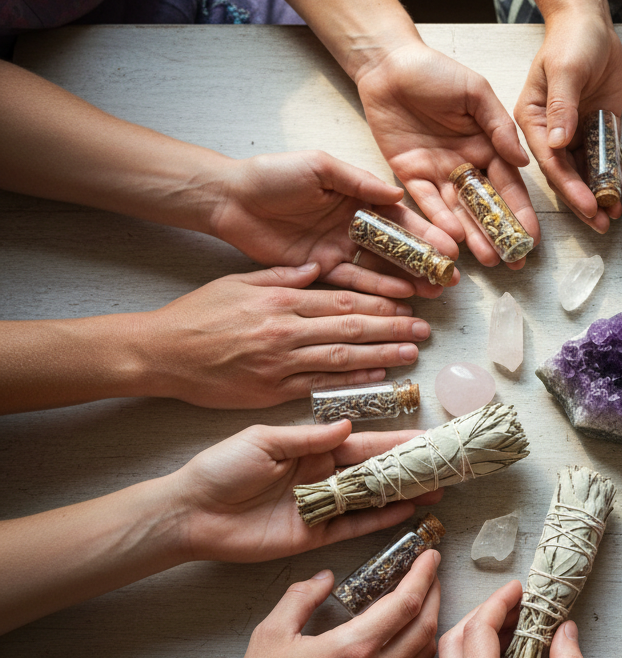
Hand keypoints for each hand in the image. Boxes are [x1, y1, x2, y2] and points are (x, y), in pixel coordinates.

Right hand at [140, 264, 427, 407]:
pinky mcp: (272, 390)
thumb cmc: (197, 316)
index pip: (341, 298)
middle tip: (424, 330)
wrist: (160, 353)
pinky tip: (379, 378)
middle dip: (392, 328)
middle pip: (350, 327)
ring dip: (382, 355)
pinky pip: (320, 385)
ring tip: (412, 353)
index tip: (407, 302)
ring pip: (342, 357)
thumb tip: (319, 267)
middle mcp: (286, 330)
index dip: (379, 301)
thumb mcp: (238, 281)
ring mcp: (280, 362)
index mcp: (280, 299)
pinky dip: (352, 382)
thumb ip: (282, 275)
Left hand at [172, 421, 442, 563]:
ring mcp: (322, 507)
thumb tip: (349, 427)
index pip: (363, 443)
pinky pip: (355, 527)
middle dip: (409, 469)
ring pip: (372, 500)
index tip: (425, 438)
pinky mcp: (314, 536)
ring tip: (437, 491)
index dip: (395, 442)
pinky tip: (407, 512)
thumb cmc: (219, 470)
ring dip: (403, 495)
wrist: (190, 513)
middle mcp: (322, 476)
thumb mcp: (263, 441)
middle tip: (443, 466)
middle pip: (376, 472)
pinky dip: (381, 520)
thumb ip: (309, 437)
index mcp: (311, 449)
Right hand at [194, 558, 440, 657]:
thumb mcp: (270, 634)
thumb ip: (301, 597)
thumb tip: (325, 577)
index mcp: (352, 648)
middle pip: (425, 623)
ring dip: (431, 618)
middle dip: (434, 591)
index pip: (406, 602)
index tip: (429, 556)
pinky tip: (410, 635)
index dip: (423, 574)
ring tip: (424, 597)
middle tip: (431, 571)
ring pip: (424, 649)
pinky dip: (420, 646)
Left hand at [208, 150, 458, 297]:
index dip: (425, 231)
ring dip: (408, 280)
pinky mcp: (320, 269)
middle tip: (450, 277)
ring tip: (433, 291)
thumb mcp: (320, 167)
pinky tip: (400, 295)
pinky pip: (353, 282)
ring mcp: (339, 249)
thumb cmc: (272, 174)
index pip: (399, 217)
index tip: (449, 245)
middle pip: (397, 246)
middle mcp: (353, 225)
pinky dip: (377, 290)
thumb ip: (359, 181)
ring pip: (380, 268)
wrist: (229, 198)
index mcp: (357, 198)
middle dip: (425, 262)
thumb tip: (398, 194)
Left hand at [354, 40, 539, 268]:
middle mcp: (464, 164)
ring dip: (473, 236)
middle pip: (485, 206)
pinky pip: (425, 201)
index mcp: (486, 146)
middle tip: (514, 262)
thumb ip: (499, 127)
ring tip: (489, 261)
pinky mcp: (408, 173)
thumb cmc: (435, 71)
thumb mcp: (476, 93)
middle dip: (500, 235)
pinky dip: (438, 220)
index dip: (520, 212)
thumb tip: (523, 162)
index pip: (509, 186)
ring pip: (458, 211)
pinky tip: (454, 237)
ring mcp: (436, 172)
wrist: (388, 63)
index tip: (532, 238)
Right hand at [514, 11, 621, 233]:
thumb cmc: (572, 41)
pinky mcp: (596, 129)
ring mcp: (574, 134)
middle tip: (601, 224)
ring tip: (613, 218)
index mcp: (533, 121)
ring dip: (598, 194)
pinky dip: (612, 176)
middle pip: (566, 175)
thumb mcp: (566, 70)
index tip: (588, 206)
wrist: (591, 25)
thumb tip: (558, 142)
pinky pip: (604, 159)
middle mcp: (550, 133)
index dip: (569, 187)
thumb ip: (562, 106)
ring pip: (585, 172)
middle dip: (583, 201)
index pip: (550, 162)